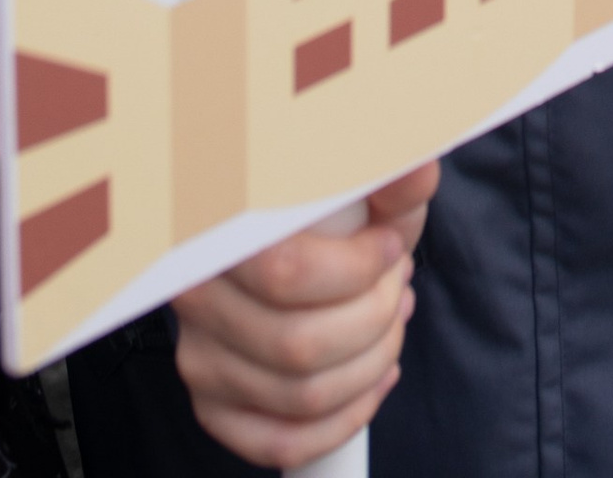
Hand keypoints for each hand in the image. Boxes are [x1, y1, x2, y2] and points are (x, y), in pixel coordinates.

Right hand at [173, 167, 436, 467]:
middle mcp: (195, 297)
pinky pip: (283, 441)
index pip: (286, 274)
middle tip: (398, 285)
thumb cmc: (340, 212)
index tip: (390, 249)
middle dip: (374, 319)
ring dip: (371, 363)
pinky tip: (376, 376)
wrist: (305, 246)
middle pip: (299, 346)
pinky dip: (346, 417)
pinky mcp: (213, 405)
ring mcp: (199, 358)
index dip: (357, 271)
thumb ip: (393, 177)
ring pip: (301, 396)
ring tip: (392, 320)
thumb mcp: (369, 185)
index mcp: (222, 228)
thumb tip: (418, 171)